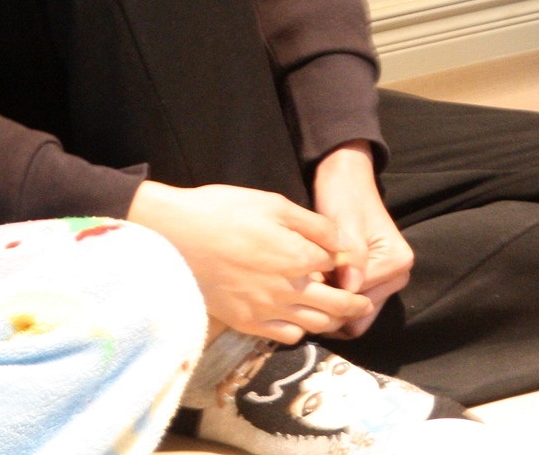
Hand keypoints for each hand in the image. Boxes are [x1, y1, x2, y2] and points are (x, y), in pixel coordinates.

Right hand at [128, 180, 372, 343]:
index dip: (342, 262)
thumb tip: (340, 242)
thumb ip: (313, 224)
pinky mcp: (246, 322)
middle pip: (336, 304)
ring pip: (315, 324)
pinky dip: (299, 330)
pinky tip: (298, 319)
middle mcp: (289, 288)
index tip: (341, 260)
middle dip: (354, 303)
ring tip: (337, 315)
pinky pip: (286, 336)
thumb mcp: (273, 203)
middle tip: (362, 303)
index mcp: (298, 256)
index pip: (337, 266)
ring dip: (332, 319)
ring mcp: (267, 309)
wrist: (176, 235)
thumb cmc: (223, 211)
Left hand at [310, 145, 411, 337]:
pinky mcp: (375, 281)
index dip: (331, 296)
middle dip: (332, 307)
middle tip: (303, 294)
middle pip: (361, 313)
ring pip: (357, 314)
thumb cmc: (343, 197)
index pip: (359, 299)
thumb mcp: (344, 223)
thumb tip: (350, 289)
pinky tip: (316, 288)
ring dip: (333, 306)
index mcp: (397, 261)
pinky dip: (336, 301)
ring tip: (308, 291)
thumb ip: (352, 256)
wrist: (345, 180)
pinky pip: (355, 305)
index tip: (306, 286)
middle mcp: (399, 275)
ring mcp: (388, 280)